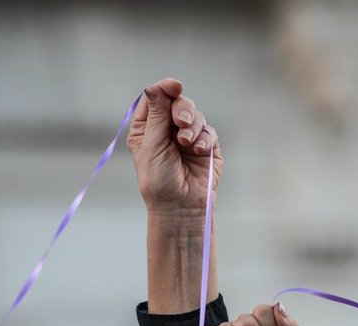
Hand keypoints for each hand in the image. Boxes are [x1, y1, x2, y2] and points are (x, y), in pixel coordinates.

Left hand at [127, 77, 223, 214]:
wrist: (180, 207)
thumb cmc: (159, 181)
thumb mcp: (152, 145)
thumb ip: (158, 115)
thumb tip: (157, 86)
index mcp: (148, 129)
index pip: (156, 99)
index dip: (165, 89)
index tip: (174, 86)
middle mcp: (167, 131)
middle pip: (178, 103)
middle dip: (182, 109)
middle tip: (181, 123)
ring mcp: (188, 139)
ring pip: (196, 116)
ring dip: (193, 127)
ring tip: (187, 144)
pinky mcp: (207, 148)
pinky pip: (209, 131)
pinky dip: (205, 139)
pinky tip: (199, 151)